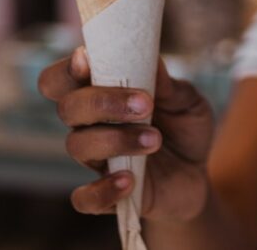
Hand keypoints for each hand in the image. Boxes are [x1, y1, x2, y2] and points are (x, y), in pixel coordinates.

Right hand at [38, 46, 214, 220]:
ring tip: (155, 140)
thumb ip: (168, 84)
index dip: (66, 69)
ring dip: (116, 139)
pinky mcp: (106, 195)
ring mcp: (95, 160)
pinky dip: (102, 190)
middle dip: (102, 102)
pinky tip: (130, 181)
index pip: (60, 79)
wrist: (195, 174)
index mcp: (100, 94)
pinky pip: (84, 199)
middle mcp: (89, 126)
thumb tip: (151, 57)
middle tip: (145, 104)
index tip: (87, 59)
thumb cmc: (183, 128)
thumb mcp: (187, 102)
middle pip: (67, 108)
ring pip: (77, 146)